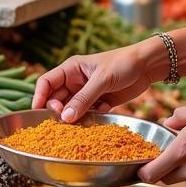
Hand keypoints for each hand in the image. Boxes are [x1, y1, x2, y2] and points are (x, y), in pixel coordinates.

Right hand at [32, 41, 162, 121]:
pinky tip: (102, 113)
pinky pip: (87, 115)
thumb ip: (84, 98)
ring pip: (71, 110)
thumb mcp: (102, 79)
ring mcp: (87, 93)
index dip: (39, 97)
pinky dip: (91, 118)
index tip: (37, 112)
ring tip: (80, 123)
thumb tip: (65, 118)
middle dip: (57, 111)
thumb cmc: (123, 63)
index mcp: (71, 69)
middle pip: (56, 99)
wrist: (148, 66)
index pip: (46, 83)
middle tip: (64, 121)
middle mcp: (75, 81)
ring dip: (74, 117)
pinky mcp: (99, 103)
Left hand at [139, 100, 185, 185]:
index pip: (151, 174)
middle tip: (168, 157)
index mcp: (181, 150)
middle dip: (162, 170)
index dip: (144, 171)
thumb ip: (178, 117)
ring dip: (182, 170)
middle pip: (165, 179)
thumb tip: (168, 122)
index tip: (144, 166)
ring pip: (183, 179)